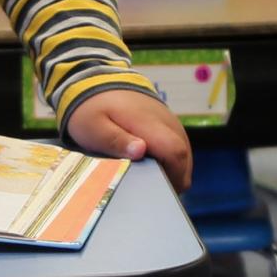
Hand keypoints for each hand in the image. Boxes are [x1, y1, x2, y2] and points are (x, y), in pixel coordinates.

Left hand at [65, 88, 191, 194]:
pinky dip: (170, 161)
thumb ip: (116, 140)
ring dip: (173, 171)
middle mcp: (166, 121)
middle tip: (152, 193)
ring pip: (184, 153)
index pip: (175, 152)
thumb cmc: (92, 109)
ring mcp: (170, 121)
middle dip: (174, 179)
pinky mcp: (168, 124)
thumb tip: (140, 151)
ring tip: (150, 183)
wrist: (96, 83)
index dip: (172, 177)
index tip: (158, 192)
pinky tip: (151, 169)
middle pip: (184, 157)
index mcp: (149, 123)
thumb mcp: (94, 127)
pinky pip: (178, 146)